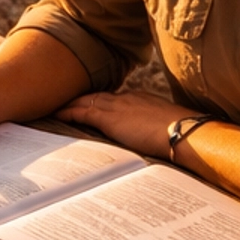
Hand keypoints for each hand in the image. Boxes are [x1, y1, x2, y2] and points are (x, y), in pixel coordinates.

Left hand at [58, 89, 193, 161]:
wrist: (184, 131)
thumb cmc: (183, 134)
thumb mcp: (167, 130)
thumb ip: (155, 132)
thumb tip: (157, 143)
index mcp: (141, 99)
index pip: (113, 99)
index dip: (99, 102)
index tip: (89, 105)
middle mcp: (127, 98)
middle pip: (97, 96)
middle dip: (81, 99)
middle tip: (64, 101)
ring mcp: (117, 106)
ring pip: (86, 100)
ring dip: (70, 103)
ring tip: (55, 106)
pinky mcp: (109, 118)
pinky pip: (82, 111)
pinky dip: (68, 111)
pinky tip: (57, 114)